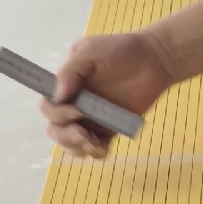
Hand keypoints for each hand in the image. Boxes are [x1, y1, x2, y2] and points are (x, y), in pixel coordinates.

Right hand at [39, 30, 176, 158]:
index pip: (48, 107)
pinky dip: (95, 152)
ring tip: (95, 141)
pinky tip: (103, 146)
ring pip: (71, 143)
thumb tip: (57, 95)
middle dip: (65, 135)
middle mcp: (74, 105)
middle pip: (55, 130)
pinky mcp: (109, 130)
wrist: (154, 60)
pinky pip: (95, 148)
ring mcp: (91, 120)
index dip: (56, 114)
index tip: (76, 110)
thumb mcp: (90, 51)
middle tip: (84, 132)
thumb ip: (70, 70)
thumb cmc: (121, 50)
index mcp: (65, 87)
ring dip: (77, 147)